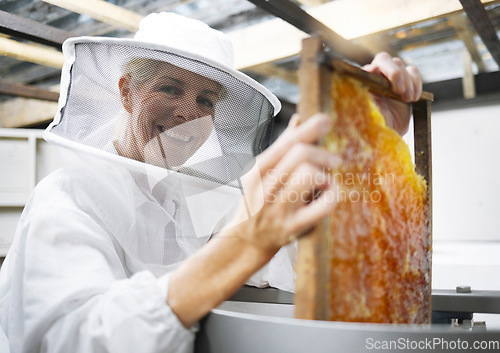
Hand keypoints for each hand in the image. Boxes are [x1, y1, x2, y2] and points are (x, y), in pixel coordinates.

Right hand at [227, 113, 339, 256]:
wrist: (247, 241)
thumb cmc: (257, 202)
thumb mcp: (262, 173)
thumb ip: (281, 146)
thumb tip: (298, 120)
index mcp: (258, 170)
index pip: (286, 142)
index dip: (309, 129)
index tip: (325, 119)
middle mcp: (266, 187)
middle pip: (300, 155)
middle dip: (322, 154)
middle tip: (333, 161)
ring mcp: (279, 208)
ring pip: (310, 175)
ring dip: (324, 175)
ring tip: (323, 182)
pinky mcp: (294, 227)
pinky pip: (323, 205)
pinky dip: (332, 195)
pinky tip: (328, 194)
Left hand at [363, 52, 422, 135]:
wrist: (390, 133)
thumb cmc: (375, 124)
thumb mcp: (368, 114)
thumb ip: (366, 100)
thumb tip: (366, 87)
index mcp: (362, 82)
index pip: (366, 67)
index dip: (374, 70)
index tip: (384, 83)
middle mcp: (375, 76)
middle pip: (383, 59)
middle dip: (394, 73)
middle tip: (399, 91)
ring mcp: (390, 76)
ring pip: (400, 64)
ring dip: (406, 82)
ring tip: (407, 99)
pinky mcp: (406, 80)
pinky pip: (413, 71)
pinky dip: (416, 83)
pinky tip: (414, 98)